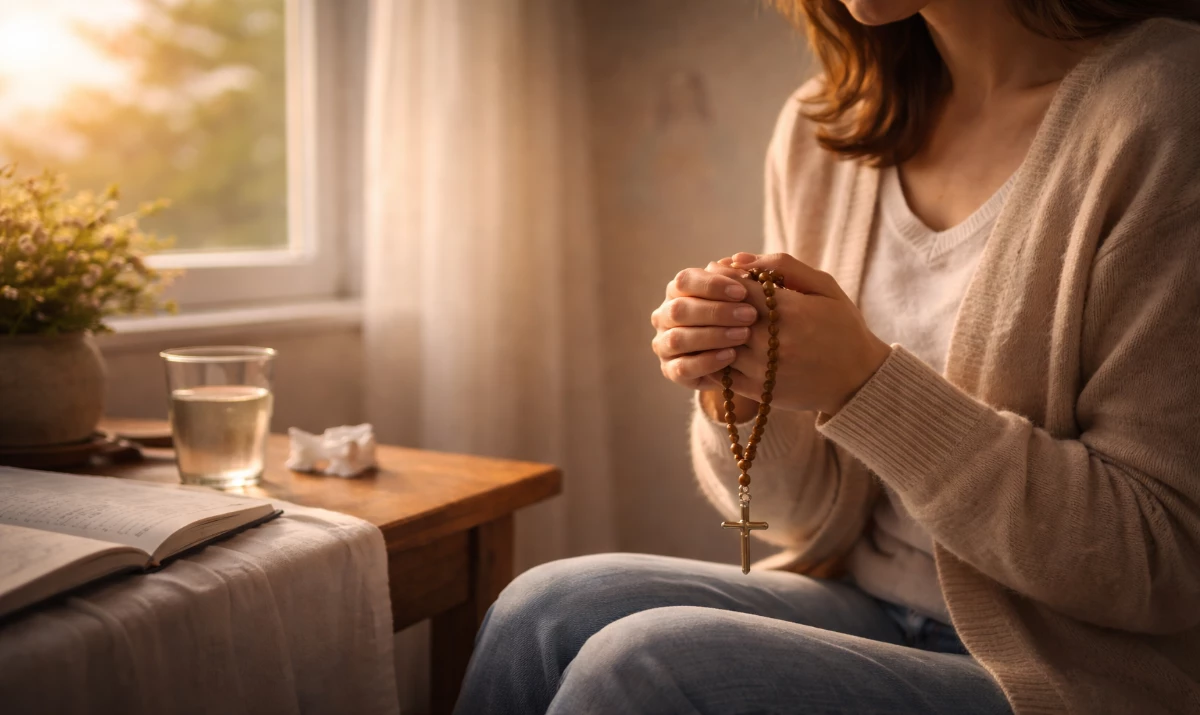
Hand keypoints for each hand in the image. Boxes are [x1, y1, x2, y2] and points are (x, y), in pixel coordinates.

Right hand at [650, 265, 757, 389]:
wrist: (749, 354)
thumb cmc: (749, 315)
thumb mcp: (755, 292)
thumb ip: (749, 273)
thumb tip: (738, 260)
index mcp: (678, 291)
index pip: (685, 280)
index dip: (712, 285)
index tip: (743, 290)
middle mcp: (665, 315)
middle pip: (680, 310)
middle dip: (716, 312)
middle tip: (749, 315)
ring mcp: (665, 344)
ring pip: (678, 339)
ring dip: (712, 336)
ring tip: (743, 335)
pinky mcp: (671, 370)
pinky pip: (682, 368)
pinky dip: (706, 361)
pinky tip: (731, 356)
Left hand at [710, 252, 891, 414]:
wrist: (859, 379)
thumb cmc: (842, 326)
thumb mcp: (824, 287)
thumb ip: (783, 266)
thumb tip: (738, 258)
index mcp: (789, 311)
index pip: (735, 288)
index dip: (722, 279)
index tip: (719, 274)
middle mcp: (772, 341)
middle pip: (722, 316)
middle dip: (713, 303)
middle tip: (708, 295)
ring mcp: (764, 368)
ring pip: (718, 344)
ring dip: (712, 330)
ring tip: (712, 319)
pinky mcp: (759, 391)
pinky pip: (721, 372)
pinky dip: (714, 357)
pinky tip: (718, 346)